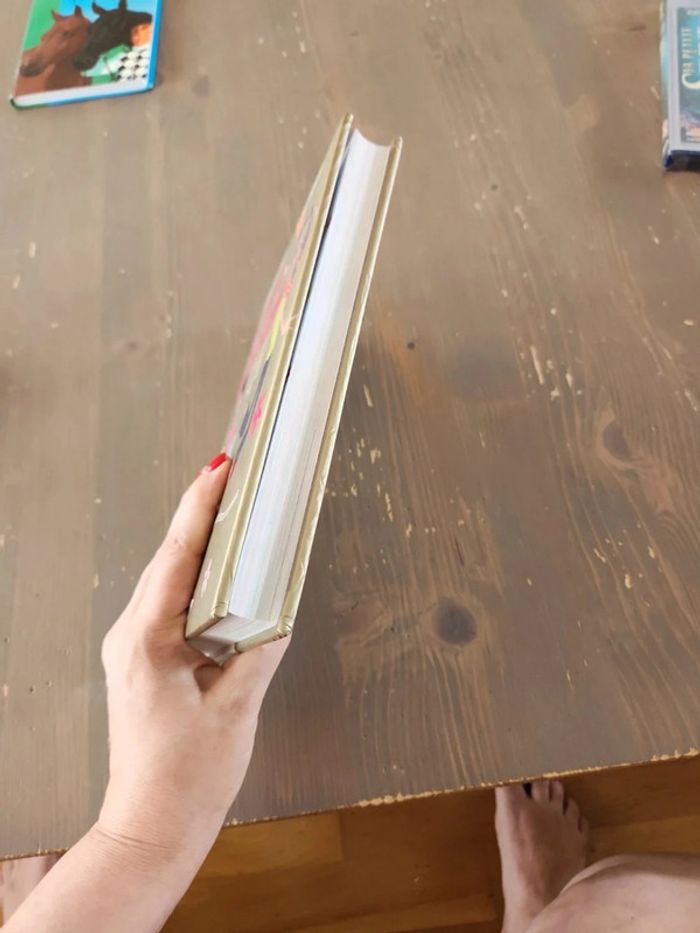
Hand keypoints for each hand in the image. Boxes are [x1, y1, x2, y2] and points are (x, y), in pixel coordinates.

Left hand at [98, 453, 287, 860]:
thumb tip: (279, 608)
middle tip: (231, 476)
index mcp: (148, 642)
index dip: (200, 508)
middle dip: (200, 513)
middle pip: (169, 559)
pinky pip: (169, 604)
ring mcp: (132, 648)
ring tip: (229, 511)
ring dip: (197, 544)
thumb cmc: (186, 778)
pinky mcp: (143, 660)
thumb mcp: (236, 710)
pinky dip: (195, 579)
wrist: (150, 827)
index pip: (177, 558)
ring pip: (167, 579)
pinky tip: (218, 571)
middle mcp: (131, 637)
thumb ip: (259, 651)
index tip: (219, 469)